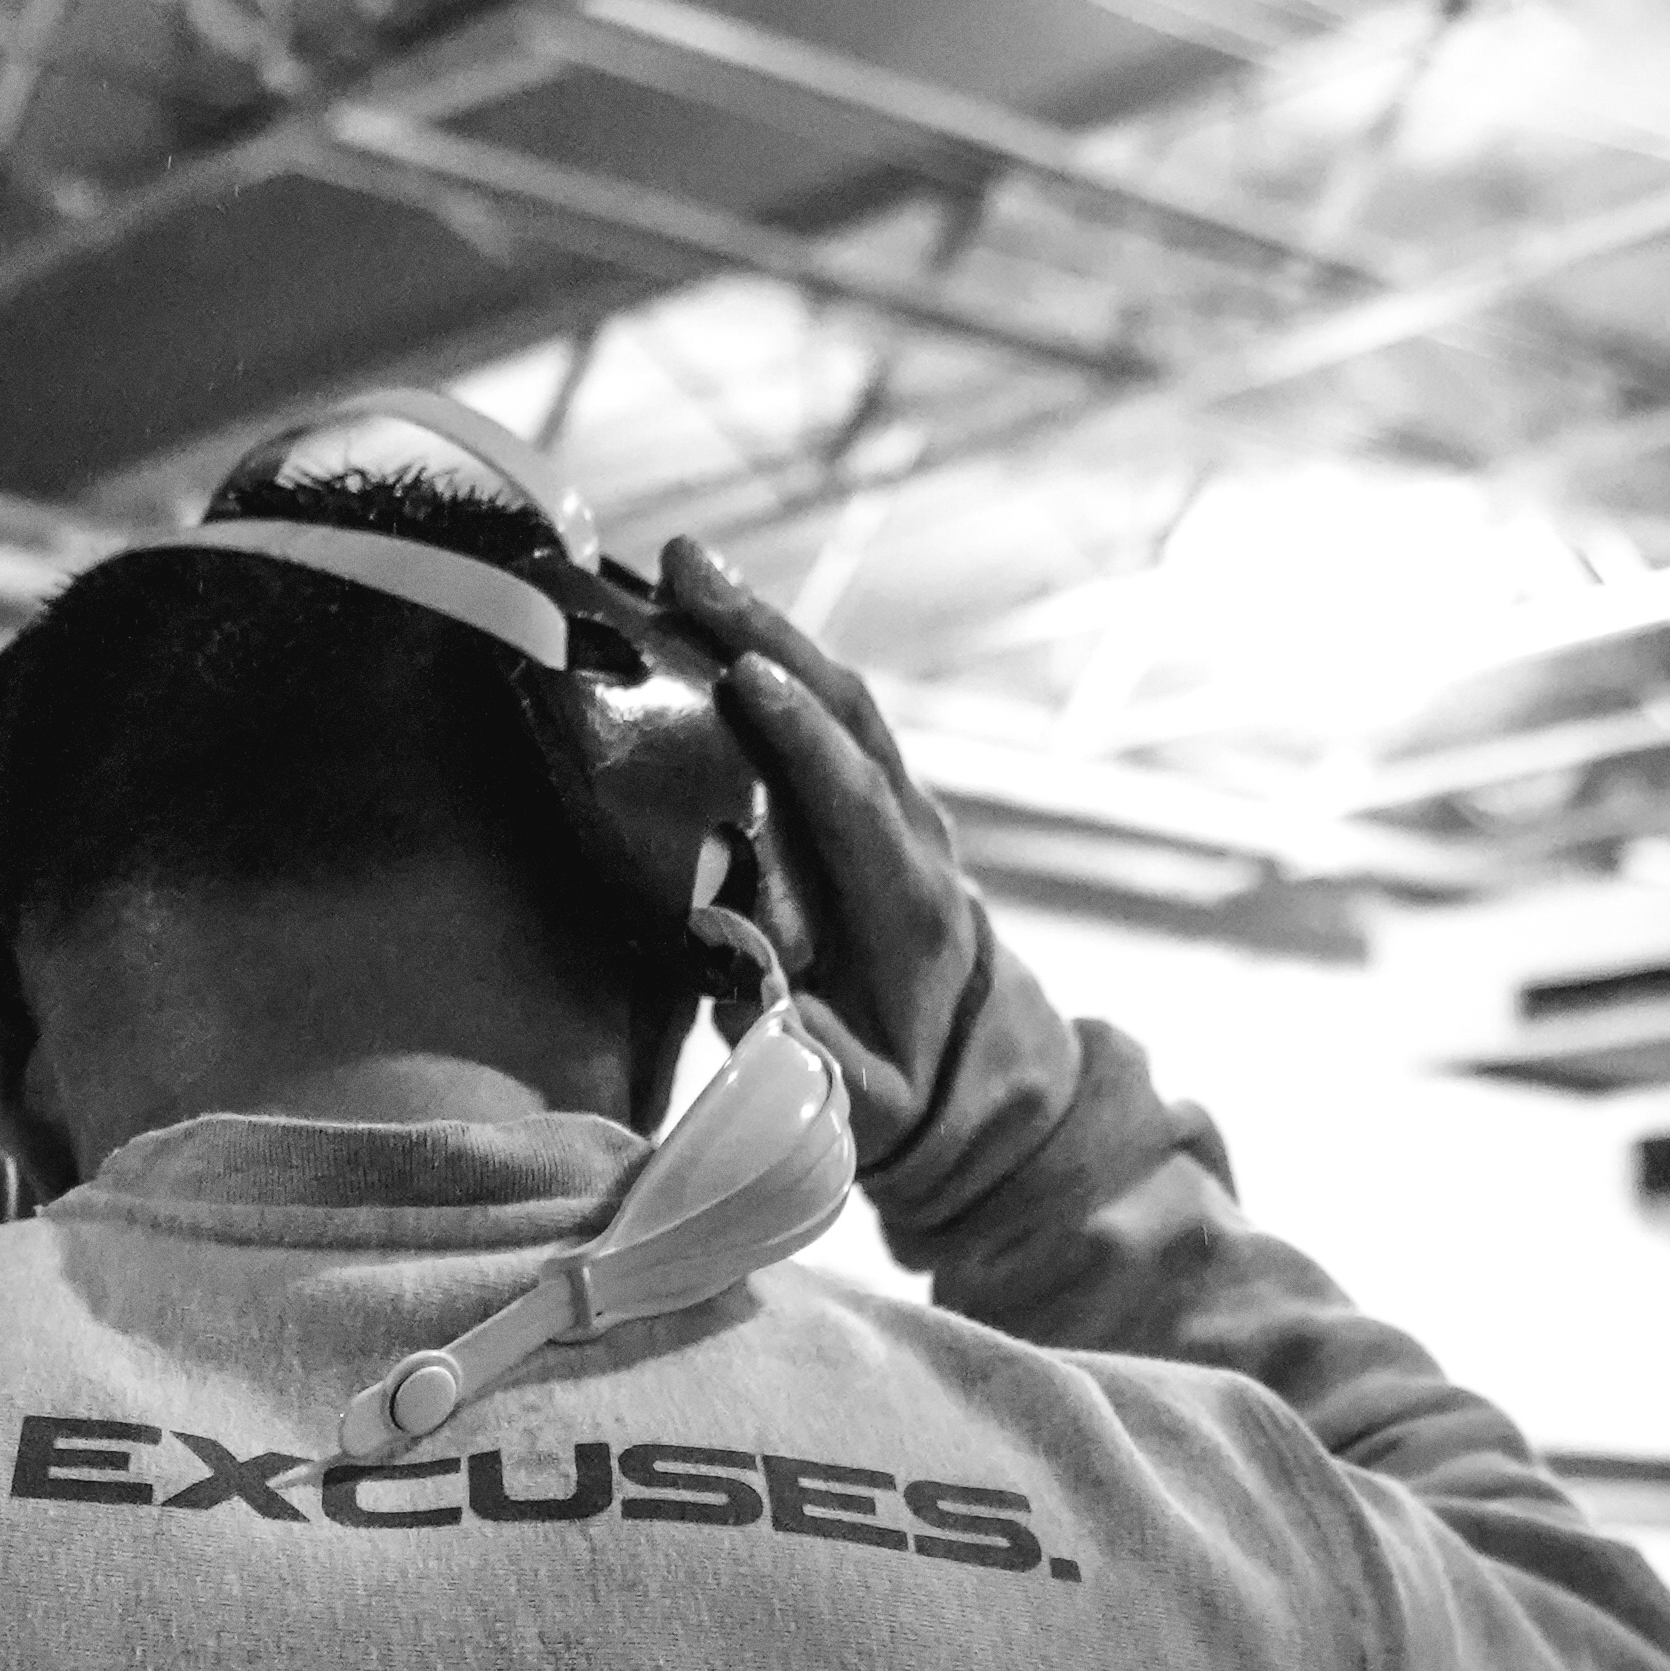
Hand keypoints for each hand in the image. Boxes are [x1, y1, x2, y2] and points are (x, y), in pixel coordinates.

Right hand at [656, 534, 988, 1167]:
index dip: (802, 738)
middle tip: (684, 567)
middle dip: (769, 632)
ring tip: (685, 567)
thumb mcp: (866, 1103)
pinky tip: (710, 621)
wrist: (985, 1085)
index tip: (742, 676)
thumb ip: (811, 1049)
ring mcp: (903, 812)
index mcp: (913, 909)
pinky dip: (775, 661)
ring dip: (765, 627)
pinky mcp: (879, 806)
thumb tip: (740, 980)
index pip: (857, 802)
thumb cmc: (915, 1100)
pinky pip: (829, 719)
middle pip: (850, 714)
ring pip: (840, 699)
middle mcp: (917, 839)